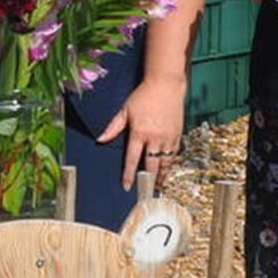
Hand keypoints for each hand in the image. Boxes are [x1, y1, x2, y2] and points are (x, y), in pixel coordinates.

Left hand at [96, 73, 186, 191]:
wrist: (166, 85)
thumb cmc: (143, 96)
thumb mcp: (125, 110)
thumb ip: (113, 127)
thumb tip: (100, 140)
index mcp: (140, 132)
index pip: (133, 159)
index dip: (129, 174)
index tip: (127, 186)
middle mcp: (155, 138)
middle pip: (152, 165)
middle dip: (149, 180)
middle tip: (147, 192)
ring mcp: (168, 137)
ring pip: (165, 162)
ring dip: (162, 175)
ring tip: (159, 186)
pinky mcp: (178, 134)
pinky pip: (174, 154)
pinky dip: (171, 163)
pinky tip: (168, 169)